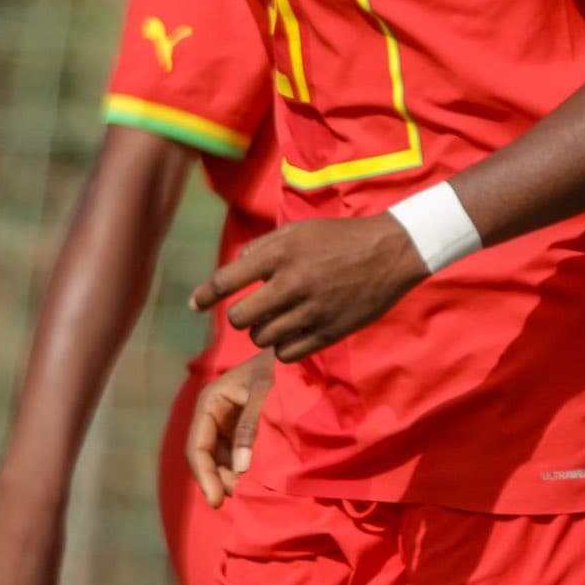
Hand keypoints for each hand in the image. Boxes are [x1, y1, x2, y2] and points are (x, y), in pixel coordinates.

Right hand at [185, 351, 274, 506]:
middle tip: (239, 498)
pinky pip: (231, 454)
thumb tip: (240, 468)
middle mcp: (211, 415)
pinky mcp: (236, 428)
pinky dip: (238, 469)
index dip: (205, 476)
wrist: (287, 354)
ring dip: (228, 477)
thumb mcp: (263, 393)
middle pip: (205, 457)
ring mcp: (223, 423)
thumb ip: (249, 427)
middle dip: (217, 479)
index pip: (197, 447)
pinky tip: (251, 481)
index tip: (217, 501)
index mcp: (209, 403)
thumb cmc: (274, 369)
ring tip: (248, 492)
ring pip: (217, 459)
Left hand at [190, 215, 424, 362]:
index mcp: (281, 253)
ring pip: (263, 338)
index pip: (228, 280)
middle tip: (252, 311)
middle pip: (241, 317)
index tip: (194, 305)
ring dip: (263, 331)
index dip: (205, 295)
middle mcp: (292, 282)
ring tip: (278, 318)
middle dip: (240, 316)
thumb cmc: (338, 238)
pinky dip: (283, 346)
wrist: (390, 252)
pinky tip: (293, 332)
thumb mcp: (297, 231)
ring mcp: (312, 310)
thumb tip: (234, 269)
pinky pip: (287, 353)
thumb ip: (262, 248)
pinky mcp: (329, 332)